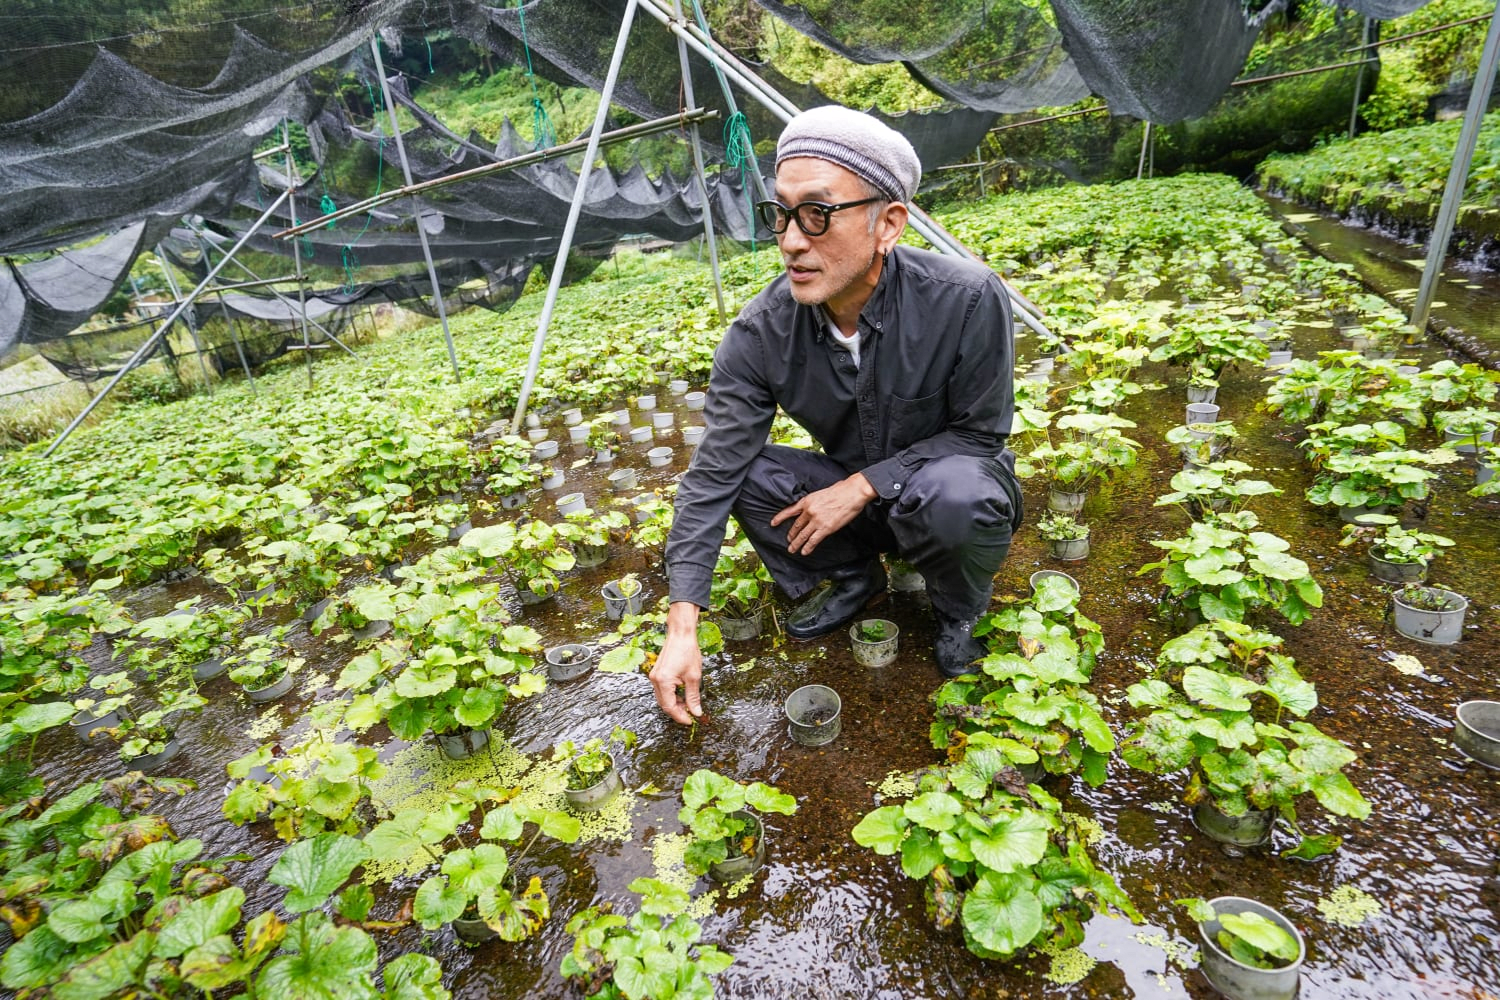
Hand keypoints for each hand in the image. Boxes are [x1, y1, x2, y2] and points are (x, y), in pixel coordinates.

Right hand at [650, 602, 703, 725]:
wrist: (681, 634)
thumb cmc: (687, 651)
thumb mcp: (694, 677)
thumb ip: (693, 697)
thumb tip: (696, 712)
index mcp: (663, 681)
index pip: (670, 707)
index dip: (680, 716)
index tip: (691, 721)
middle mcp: (655, 680)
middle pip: (664, 704)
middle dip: (677, 711)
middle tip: (691, 714)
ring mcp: (655, 676)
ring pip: (663, 698)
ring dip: (675, 704)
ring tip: (688, 705)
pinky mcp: (657, 673)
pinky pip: (662, 690)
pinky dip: (672, 695)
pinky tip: (682, 695)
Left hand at [771, 473, 876, 555]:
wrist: (852, 492)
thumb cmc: (841, 490)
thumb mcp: (821, 493)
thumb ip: (814, 502)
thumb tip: (812, 510)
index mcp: (807, 501)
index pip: (790, 511)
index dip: (780, 518)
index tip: (773, 523)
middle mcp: (809, 511)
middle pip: (796, 526)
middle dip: (791, 535)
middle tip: (788, 541)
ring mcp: (816, 521)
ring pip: (802, 535)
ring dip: (796, 544)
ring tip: (792, 549)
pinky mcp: (825, 528)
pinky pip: (813, 541)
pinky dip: (808, 548)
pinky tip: (804, 552)